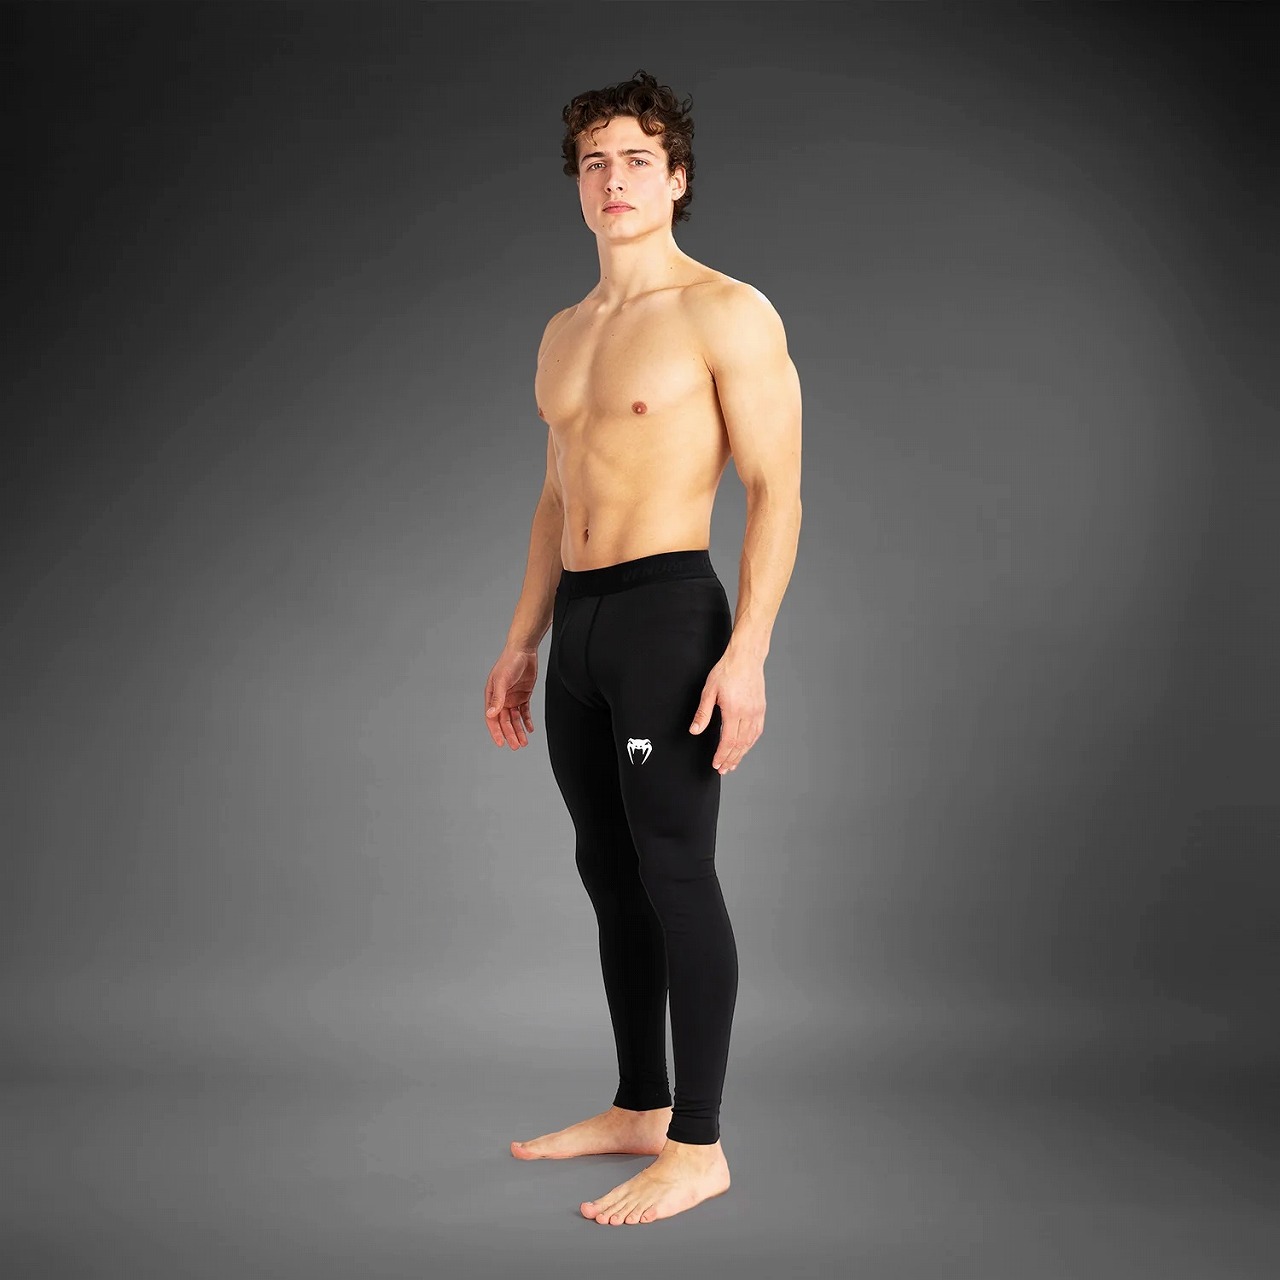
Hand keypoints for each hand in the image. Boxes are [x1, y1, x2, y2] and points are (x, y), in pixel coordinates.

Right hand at [484, 647, 538, 748]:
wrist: (524, 650)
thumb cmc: (509, 662)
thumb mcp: (502, 680)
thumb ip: (498, 698)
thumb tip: (491, 714)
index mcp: (492, 696)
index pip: (492, 718)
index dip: (496, 731)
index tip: (501, 743)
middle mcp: (501, 699)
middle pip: (505, 721)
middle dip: (510, 734)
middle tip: (516, 746)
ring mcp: (512, 698)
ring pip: (515, 719)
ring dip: (519, 730)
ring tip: (524, 742)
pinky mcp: (524, 695)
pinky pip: (524, 711)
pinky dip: (527, 721)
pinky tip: (530, 729)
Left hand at [688, 648, 765, 773]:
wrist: (746, 658)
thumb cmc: (727, 671)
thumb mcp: (709, 691)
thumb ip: (703, 713)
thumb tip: (695, 730)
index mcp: (734, 710)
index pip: (729, 741)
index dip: (722, 755)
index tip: (717, 764)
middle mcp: (748, 713)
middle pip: (740, 745)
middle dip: (731, 759)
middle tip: (724, 769)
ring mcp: (757, 712)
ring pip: (750, 740)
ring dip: (741, 754)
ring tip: (733, 763)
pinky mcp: (761, 709)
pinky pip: (757, 732)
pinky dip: (750, 743)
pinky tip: (744, 748)